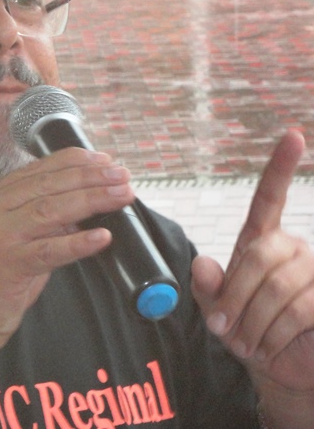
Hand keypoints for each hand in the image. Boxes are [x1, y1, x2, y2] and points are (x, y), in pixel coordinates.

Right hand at [0, 148, 132, 358]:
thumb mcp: (5, 242)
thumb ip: (36, 224)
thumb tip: (79, 211)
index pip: (35, 170)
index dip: (73, 162)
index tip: (104, 160)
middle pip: (47, 184)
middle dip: (90, 176)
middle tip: (122, 175)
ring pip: (51, 209)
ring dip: (92, 200)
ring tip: (121, 196)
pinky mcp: (6, 265)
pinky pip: (49, 250)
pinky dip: (78, 243)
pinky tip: (102, 237)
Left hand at [191, 131, 313, 425]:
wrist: (277, 368)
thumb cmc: (245, 331)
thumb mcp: (215, 311)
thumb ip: (206, 288)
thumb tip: (204, 264)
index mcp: (262, 241)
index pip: (269, 199)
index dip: (280, 169)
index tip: (292, 136)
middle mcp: (294, 249)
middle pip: (259, 257)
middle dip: (235, 296)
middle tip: (224, 328)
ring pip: (279, 287)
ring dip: (254, 322)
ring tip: (248, 342)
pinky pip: (301, 309)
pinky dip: (274, 334)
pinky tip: (268, 346)